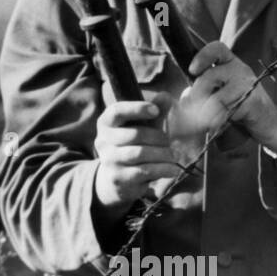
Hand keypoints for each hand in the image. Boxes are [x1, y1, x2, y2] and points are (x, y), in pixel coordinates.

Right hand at [93, 96, 180, 212]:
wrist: (116, 179)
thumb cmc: (132, 146)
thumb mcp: (142, 127)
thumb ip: (154, 112)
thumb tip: (166, 95)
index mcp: (106, 123)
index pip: (117, 111)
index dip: (137, 109)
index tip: (156, 111)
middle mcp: (103, 141)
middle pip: (135, 134)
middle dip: (157, 137)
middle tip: (169, 142)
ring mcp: (109, 161)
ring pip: (140, 154)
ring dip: (162, 154)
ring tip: (173, 156)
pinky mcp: (119, 179)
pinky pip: (144, 171)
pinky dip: (162, 169)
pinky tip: (172, 169)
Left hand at [178, 42, 276, 150]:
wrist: (268, 122)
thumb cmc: (242, 107)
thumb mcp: (221, 93)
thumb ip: (204, 90)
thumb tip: (186, 97)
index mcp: (231, 63)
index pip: (217, 49)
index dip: (202, 56)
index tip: (192, 70)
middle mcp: (240, 69)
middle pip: (209, 77)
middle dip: (196, 97)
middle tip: (192, 112)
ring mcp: (247, 84)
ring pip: (216, 98)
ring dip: (205, 114)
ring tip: (204, 123)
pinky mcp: (251, 101)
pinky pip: (226, 112)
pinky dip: (217, 122)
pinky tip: (217, 126)